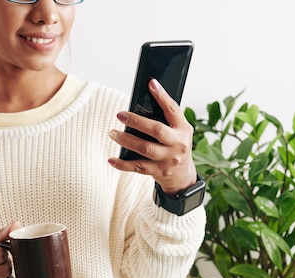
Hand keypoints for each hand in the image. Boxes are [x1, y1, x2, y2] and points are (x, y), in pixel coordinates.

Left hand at [107, 78, 196, 194]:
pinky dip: (122, 164)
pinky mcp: (158, 172)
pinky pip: (138, 167)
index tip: (151, 84)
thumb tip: (145, 101)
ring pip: (144, 148)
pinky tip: (111, 160)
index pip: (173, 110)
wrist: (183, 176)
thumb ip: (167, 118)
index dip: (162, 96)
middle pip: (156, 130)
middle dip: (136, 121)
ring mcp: (168, 159)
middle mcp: (177, 144)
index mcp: (182, 129)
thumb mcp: (179, 131)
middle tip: (120, 115)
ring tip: (112, 133)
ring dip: (125, 140)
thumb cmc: (176, 147)